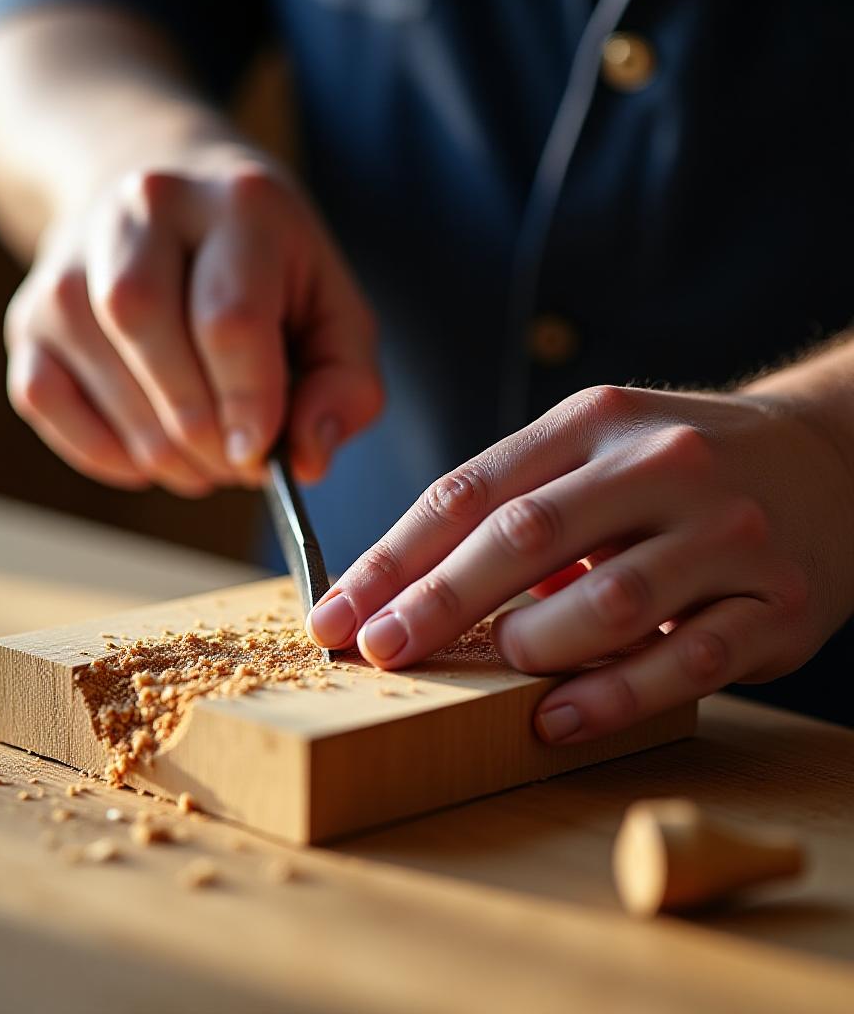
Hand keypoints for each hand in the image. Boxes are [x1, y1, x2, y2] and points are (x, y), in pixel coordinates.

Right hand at [4, 155, 381, 494]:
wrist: (172, 207)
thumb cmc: (268, 275)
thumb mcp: (334, 313)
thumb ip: (345, 387)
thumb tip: (306, 461)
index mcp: (238, 203)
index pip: (228, 317)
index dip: (246, 403)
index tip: (260, 457)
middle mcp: (143, 211)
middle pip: (151, 334)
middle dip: (202, 431)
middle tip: (236, 463)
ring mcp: (72, 259)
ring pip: (101, 372)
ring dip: (160, 451)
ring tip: (203, 459)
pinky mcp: (27, 313)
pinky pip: (46, 400)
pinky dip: (102, 451)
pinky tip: (147, 451)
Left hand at [307, 385, 853, 742]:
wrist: (832, 457)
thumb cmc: (677, 465)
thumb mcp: (596, 447)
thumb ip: (513, 501)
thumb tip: (406, 584)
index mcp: (593, 422)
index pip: (469, 490)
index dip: (392, 557)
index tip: (338, 611)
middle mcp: (660, 465)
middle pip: (523, 536)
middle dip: (434, 603)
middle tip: (377, 651)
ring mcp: (724, 533)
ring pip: (607, 601)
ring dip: (528, 647)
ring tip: (488, 668)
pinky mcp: (774, 603)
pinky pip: (683, 663)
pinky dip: (609, 699)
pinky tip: (552, 720)